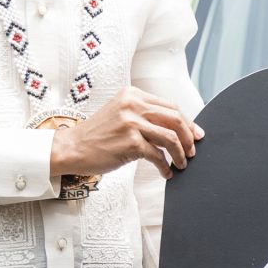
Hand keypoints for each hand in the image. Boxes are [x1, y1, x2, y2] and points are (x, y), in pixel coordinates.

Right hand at [50, 85, 202, 180]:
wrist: (72, 148)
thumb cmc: (98, 134)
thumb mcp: (121, 113)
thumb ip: (144, 114)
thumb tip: (177, 127)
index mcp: (133, 94)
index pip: (170, 106)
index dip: (187, 122)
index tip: (196, 134)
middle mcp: (133, 105)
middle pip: (175, 119)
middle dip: (189, 137)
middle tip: (192, 151)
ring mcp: (131, 123)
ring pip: (171, 137)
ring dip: (181, 154)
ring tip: (182, 163)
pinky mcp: (130, 142)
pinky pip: (158, 155)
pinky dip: (166, 166)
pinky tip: (166, 172)